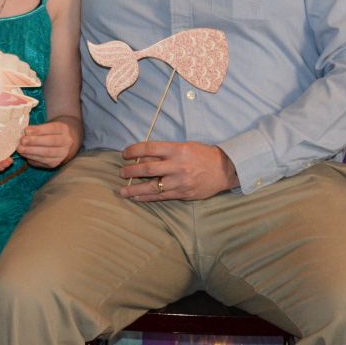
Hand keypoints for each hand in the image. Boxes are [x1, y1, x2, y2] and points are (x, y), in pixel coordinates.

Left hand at [17, 120, 77, 168]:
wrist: (59, 145)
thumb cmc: (49, 133)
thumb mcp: (46, 127)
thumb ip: (37, 129)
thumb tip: (25, 132)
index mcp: (63, 129)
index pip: (52, 128)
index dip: (39, 130)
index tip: (26, 130)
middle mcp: (66, 142)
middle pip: (51, 141)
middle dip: (34, 141)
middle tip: (22, 140)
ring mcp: (61, 154)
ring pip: (46, 153)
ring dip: (31, 151)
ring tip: (20, 148)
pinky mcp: (54, 163)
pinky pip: (42, 161)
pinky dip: (32, 157)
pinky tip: (24, 154)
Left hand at [118, 141, 238, 202]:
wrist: (224, 169)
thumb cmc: (203, 155)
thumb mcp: (185, 146)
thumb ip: (166, 152)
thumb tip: (143, 156)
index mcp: (177, 149)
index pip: (149, 148)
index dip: (134, 151)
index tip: (125, 154)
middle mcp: (177, 165)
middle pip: (147, 168)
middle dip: (130, 171)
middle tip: (121, 173)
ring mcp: (180, 181)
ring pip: (151, 186)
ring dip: (134, 189)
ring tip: (123, 191)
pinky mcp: (183, 193)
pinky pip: (161, 196)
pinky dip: (147, 197)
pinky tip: (137, 197)